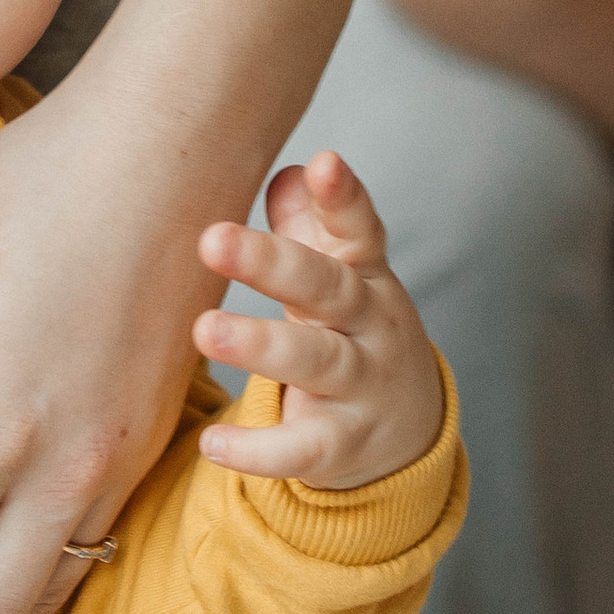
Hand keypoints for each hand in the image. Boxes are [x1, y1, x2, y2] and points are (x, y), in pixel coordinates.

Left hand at [191, 151, 445, 488]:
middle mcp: (370, 324)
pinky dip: (259, 450)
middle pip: (327, 288)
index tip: (325, 162)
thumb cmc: (353, 329)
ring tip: (205, 330)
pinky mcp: (343, 444)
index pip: (359, 229)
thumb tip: (286, 174)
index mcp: (364, 274)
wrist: (407, 426)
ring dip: (261, 345)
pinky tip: (213, 444)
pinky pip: (303, 449)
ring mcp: (362, 385)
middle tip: (213, 238)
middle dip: (273, 264)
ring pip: (316, 362)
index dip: (343, 198)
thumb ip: (313, 225)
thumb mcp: (342, 275)